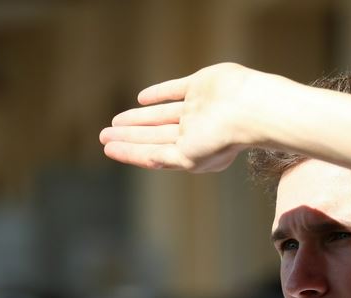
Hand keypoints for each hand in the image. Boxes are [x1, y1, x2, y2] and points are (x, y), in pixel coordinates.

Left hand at [100, 62, 267, 172]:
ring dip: (137, 119)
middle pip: (155, 135)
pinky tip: (141, 99)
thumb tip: (146, 159)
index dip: (131, 152)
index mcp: (195, 153)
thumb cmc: (222, 139)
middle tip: (103, 136)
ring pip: (160, 115)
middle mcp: (197, 132)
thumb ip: (165, 159)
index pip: (156, 153)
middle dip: (130, 136)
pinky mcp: (201, 86)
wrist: (248, 109)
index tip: (109, 149)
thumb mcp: (189, 158)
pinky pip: (174, 90)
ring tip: (113, 123)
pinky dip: (158, 95)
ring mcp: (199, 109)